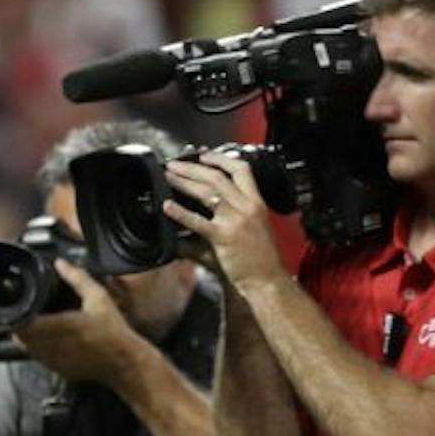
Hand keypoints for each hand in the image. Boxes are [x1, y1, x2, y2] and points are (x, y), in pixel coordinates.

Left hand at [12, 261, 142, 383]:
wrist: (124, 361)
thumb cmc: (113, 331)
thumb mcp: (98, 298)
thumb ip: (78, 279)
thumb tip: (61, 264)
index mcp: (60, 326)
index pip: (23, 323)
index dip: (19, 314)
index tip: (24, 306)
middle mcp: (53, 345)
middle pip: (20, 336)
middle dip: (21, 324)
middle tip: (30, 314)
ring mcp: (53, 360)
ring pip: (27, 348)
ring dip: (28, 337)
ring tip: (39, 325)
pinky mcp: (56, 370)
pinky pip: (38, 358)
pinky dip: (39, 348)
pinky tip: (51, 340)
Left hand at [162, 153, 285, 289]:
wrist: (267, 280)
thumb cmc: (259, 258)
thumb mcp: (251, 229)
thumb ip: (229, 216)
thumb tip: (203, 208)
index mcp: (256, 202)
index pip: (242, 169)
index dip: (221, 158)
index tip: (204, 154)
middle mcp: (247, 206)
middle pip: (217, 177)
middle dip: (193, 167)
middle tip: (174, 163)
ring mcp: (235, 220)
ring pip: (207, 192)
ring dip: (184, 181)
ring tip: (168, 176)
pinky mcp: (223, 236)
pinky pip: (197, 220)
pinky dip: (180, 212)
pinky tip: (167, 206)